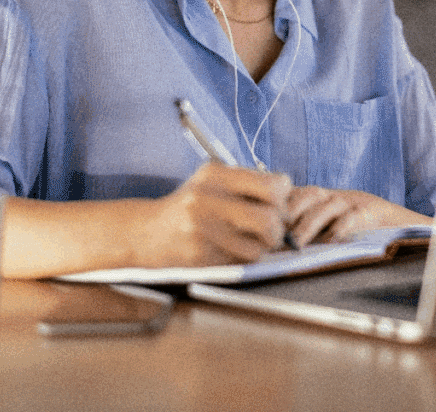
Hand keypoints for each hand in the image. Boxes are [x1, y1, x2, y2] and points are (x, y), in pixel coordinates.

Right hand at [137, 163, 291, 267]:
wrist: (145, 232)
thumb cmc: (190, 205)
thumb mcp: (213, 182)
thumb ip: (248, 184)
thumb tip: (290, 198)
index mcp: (216, 173)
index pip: (273, 185)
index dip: (283, 197)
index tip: (276, 203)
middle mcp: (208, 197)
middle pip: (270, 219)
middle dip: (277, 229)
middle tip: (271, 230)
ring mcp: (202, 228)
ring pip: (259, 246)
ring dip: (261, 248)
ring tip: (248, 240)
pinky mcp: (199, 254)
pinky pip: (240, 261)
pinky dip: (243, 257)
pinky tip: (230, 249)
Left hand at [285, 187, 431, 247]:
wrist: (399, 224)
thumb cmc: (357, 230)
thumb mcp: (328, 227)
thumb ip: (305, 231)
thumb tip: (272, 248)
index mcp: (321, 198)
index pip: (294, 193)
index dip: (278, 205)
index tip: (262, 223)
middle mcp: (335, 196)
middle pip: (308, 194)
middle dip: (289, 211)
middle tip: (274, 234)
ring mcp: (353, 201)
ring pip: (327, 204)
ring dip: (309, 223)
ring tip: (297, 243)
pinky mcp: (371, 210)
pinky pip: (354, 215)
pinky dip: (342, 227)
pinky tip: (332, 240)